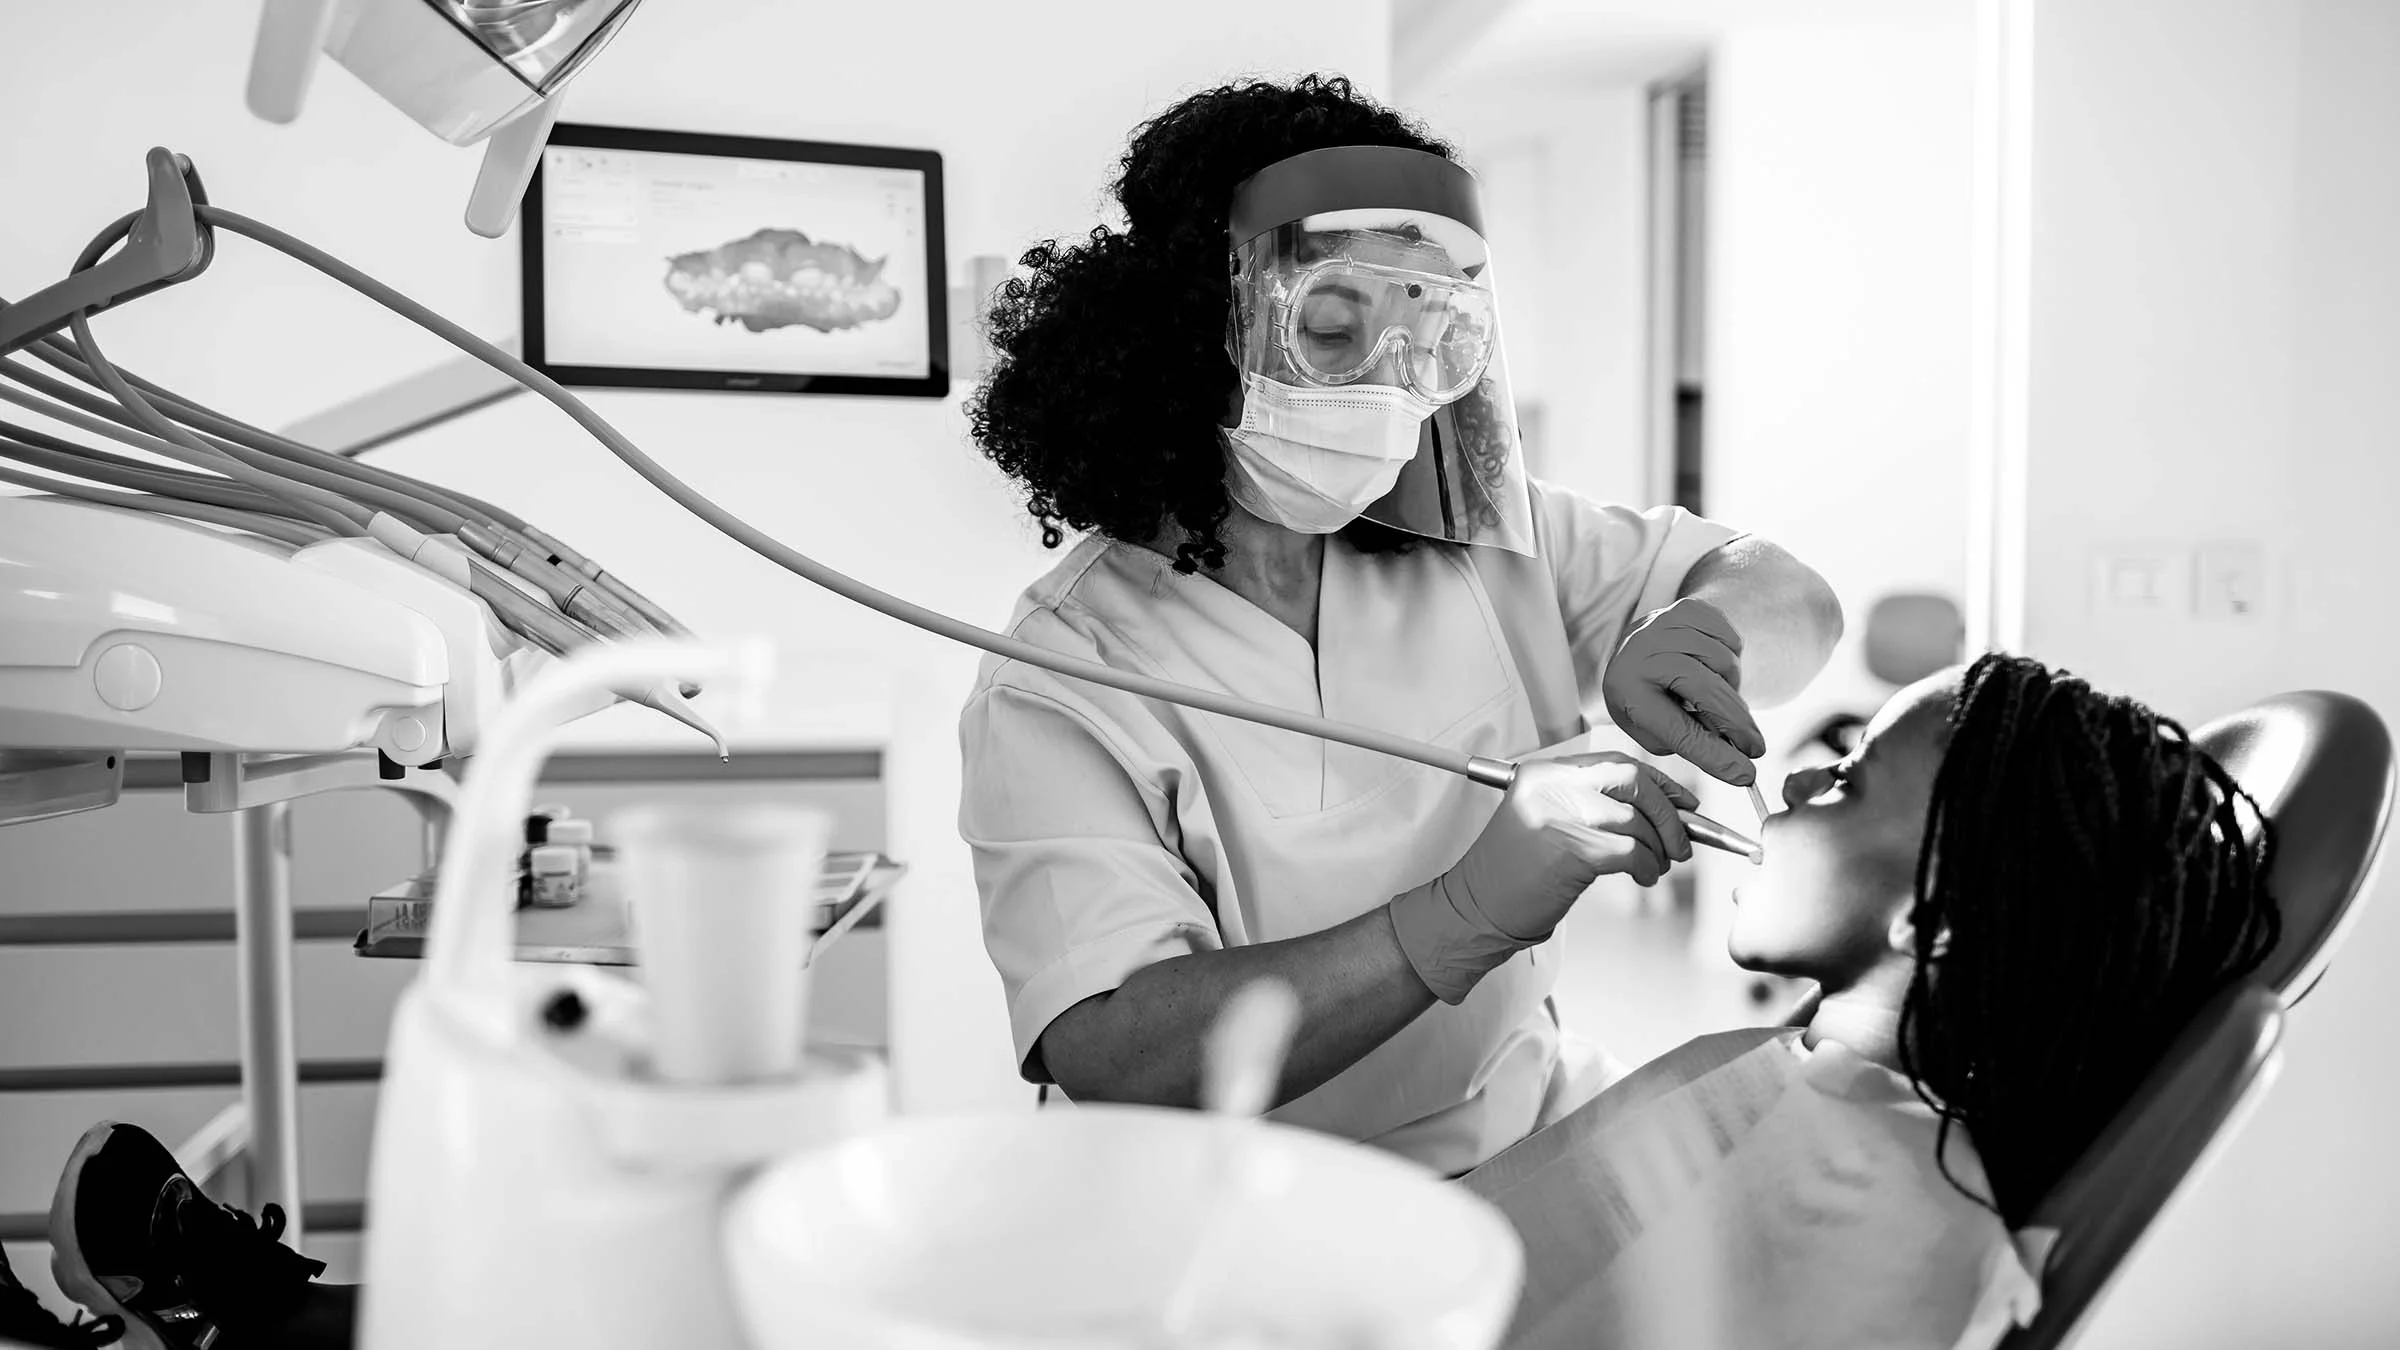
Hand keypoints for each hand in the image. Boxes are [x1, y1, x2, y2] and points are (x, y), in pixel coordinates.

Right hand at [1389, 755, 1696, 1002]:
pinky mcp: (1573, 849)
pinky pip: (1634, 852)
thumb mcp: (1547, 820)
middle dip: (1669, 812)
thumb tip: (1664, 808)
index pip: (1615, 762)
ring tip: (1655, 867)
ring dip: (1660, 849)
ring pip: (1639, 821)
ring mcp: (1561, 815)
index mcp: (1544, 772)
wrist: (1476, 908)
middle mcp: (1552, 784)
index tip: (1684, 801)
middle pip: (1634, 780)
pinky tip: (1643, 878)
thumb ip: (1593, 804)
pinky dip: (1648, 867)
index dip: (1658, 781)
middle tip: (1682, 841)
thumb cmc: (1514, 873)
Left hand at [1601, 598, 1769, 785]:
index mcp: (1626, 688)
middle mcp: (1639, 650)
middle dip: (1736, 724)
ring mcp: (1663, 624)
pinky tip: (1709, 666)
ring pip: (1723, 662)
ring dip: (1729, 687)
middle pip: (1704, 690)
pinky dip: (1730, 658)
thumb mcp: (1661, 731)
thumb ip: (1697, 745)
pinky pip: (1731, 639)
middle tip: (1756, 749)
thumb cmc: (1652, 701)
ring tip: (1709, 694)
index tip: (1745, 773)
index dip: (1712, 754)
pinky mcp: (1686, 608)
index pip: (1677, 729)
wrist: (1641, 652)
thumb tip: (1742, 769)